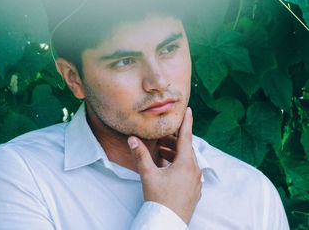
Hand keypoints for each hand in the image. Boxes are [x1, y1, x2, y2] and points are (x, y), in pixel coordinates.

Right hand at [127, 107, 201, 224]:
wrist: (168, 224)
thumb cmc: (159, 200)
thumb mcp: (148, 175)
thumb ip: (141, 155)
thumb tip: (132, 139)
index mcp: (185, 164)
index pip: (186, 137)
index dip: (186, 122)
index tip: (188, 110)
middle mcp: (194, 171)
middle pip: (186, 149)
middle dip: (174, 140)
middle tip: (163, 135)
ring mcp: (196, 181)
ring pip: (187, 160)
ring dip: (176, 153)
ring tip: (161, 151)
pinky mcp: (195, 190)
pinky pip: (189, 171)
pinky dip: (180, 165)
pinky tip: (169, 168)